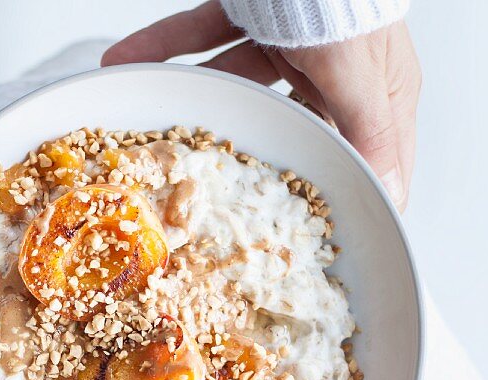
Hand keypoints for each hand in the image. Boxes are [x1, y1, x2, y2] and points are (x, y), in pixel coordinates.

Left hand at [101, 1, 420, 209]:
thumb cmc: (347, 1)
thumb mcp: (360, 80)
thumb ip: (367, 135)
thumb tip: (389, 194)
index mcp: (371, 93)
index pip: (350, 152)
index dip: (324, 188)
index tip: (286, 224)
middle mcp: (328, 69)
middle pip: (280, 121)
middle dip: (240, 145)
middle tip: (199, 180)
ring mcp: (285, 41)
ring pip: (230, 78)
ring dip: (189, 94)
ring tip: (148, 124)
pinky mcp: (248, 10)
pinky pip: (198, 34)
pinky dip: (162, 45)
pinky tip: (124, 60)